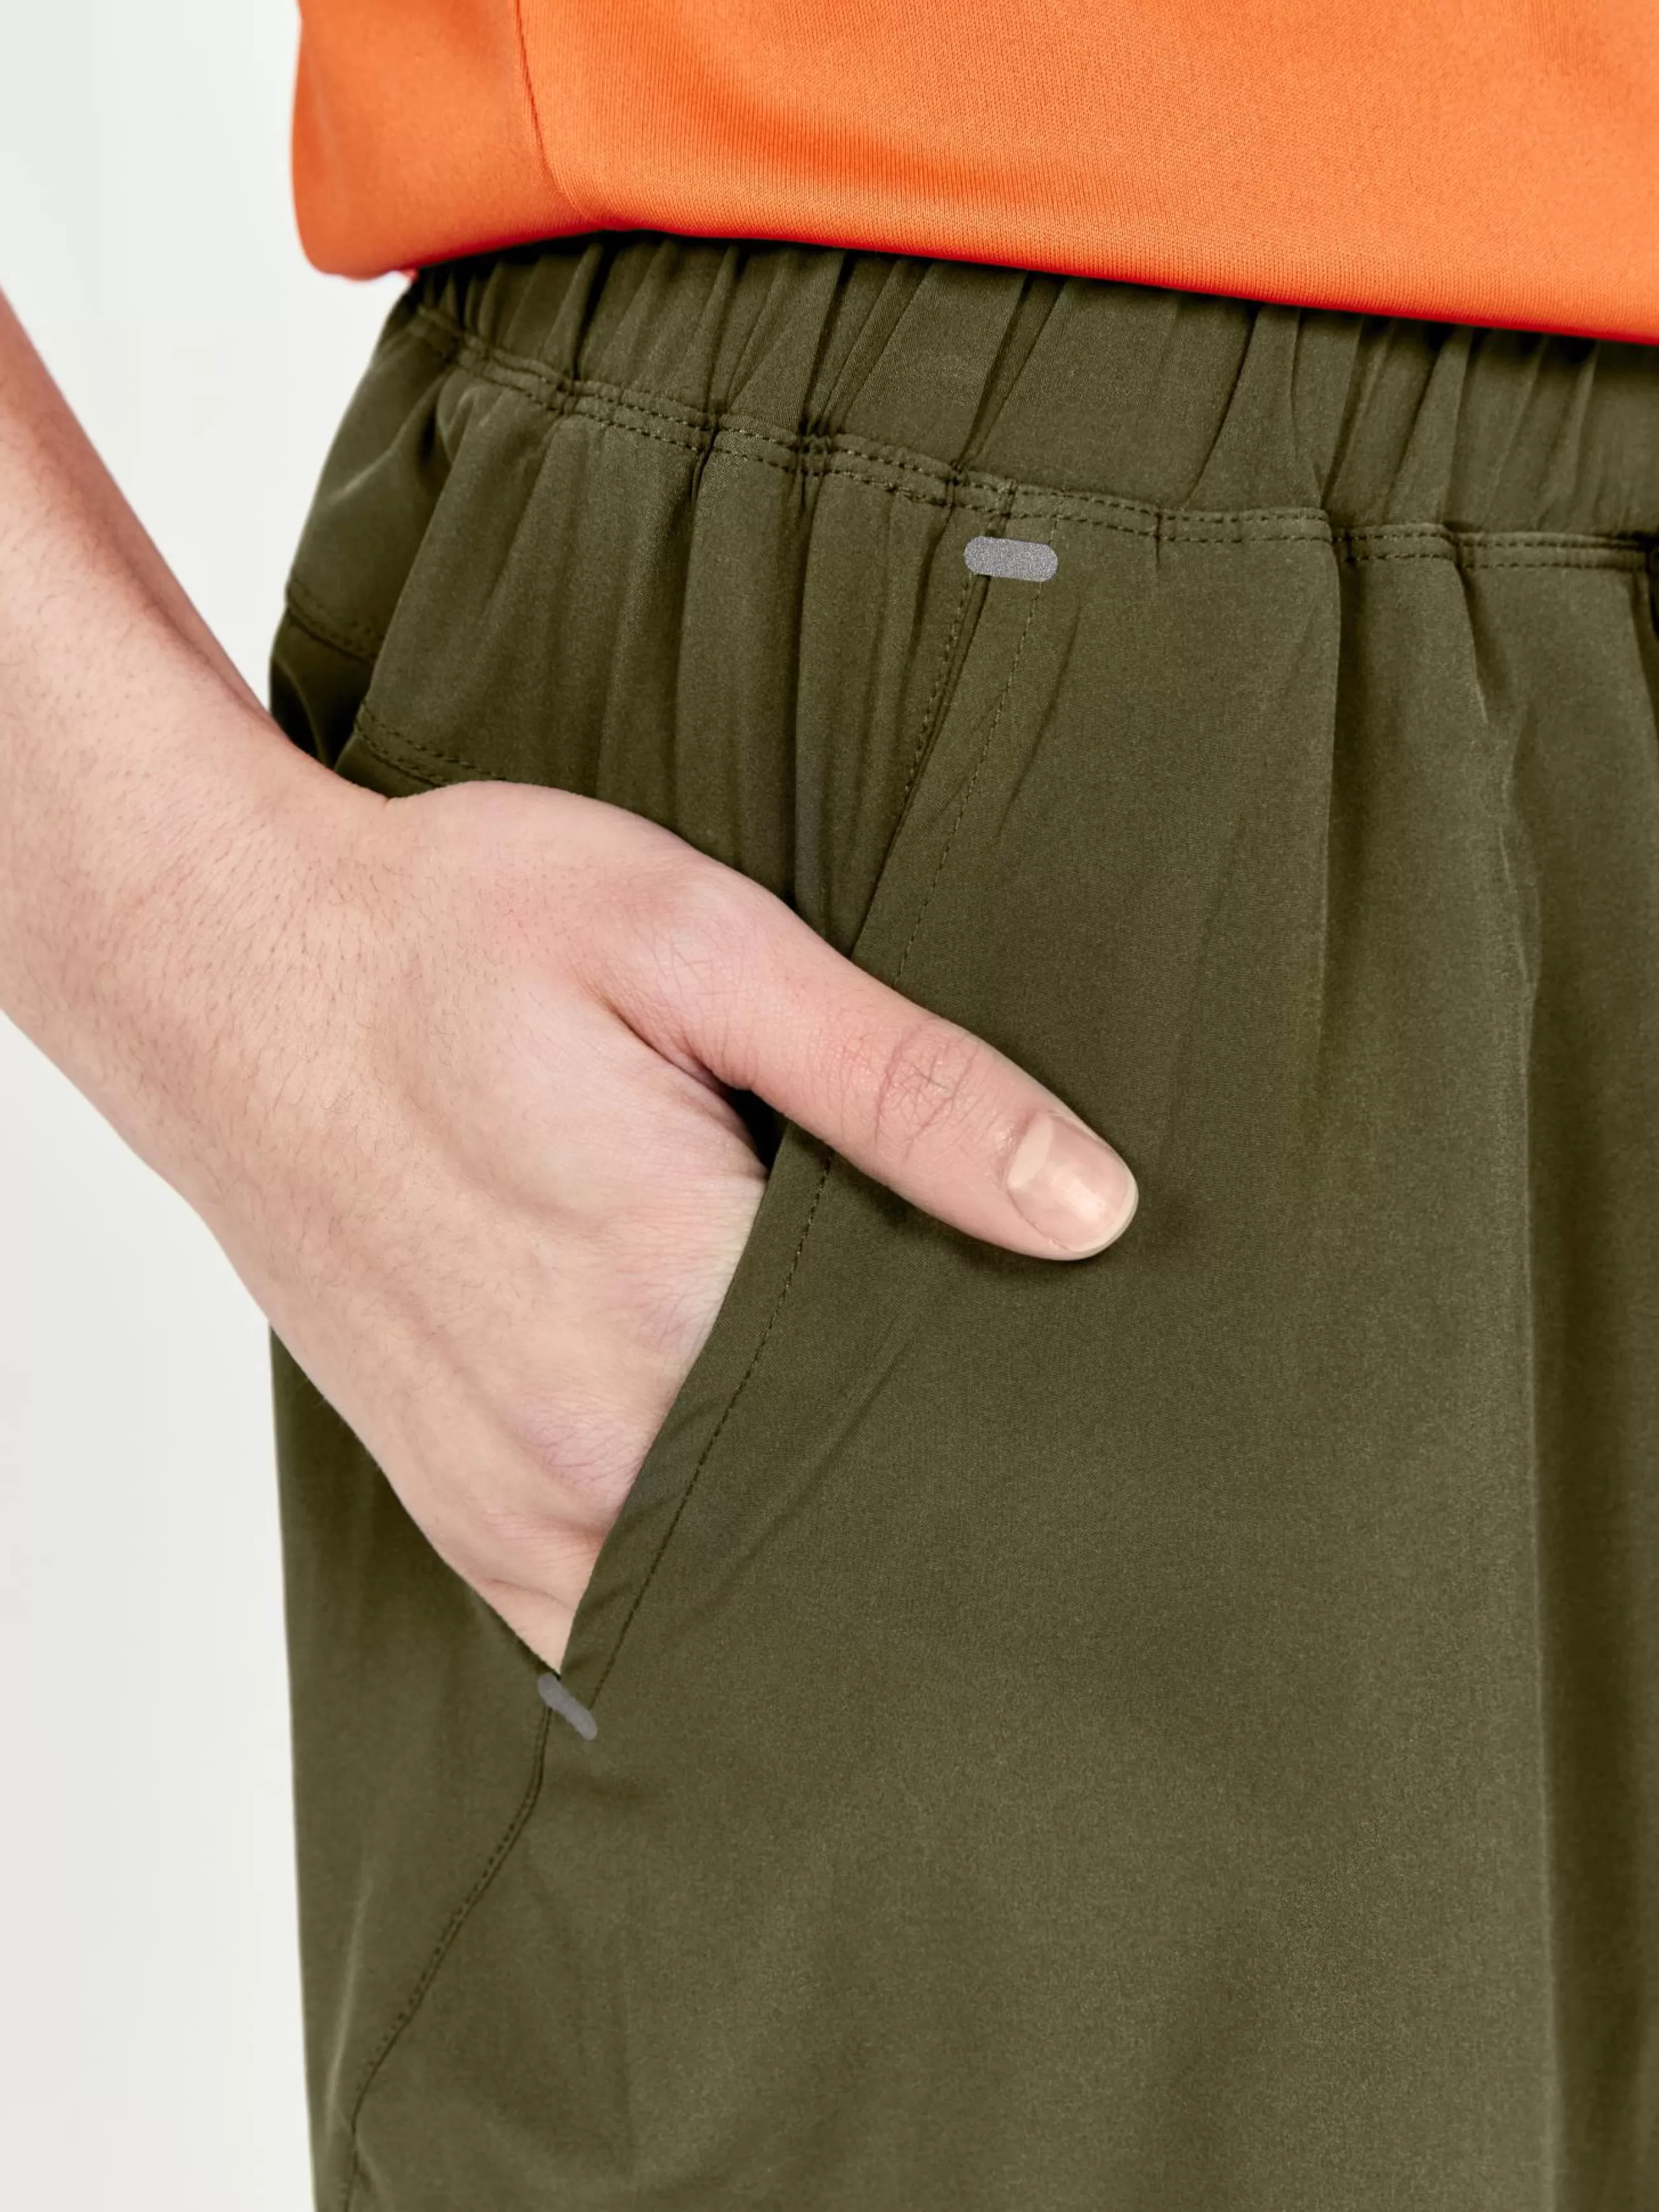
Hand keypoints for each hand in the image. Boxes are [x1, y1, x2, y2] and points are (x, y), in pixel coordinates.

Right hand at [185, 775, 1137, 1670]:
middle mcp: (580, 1446)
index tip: (1089, 1410)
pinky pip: (611, 1618)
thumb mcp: (693, 937)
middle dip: (940, 1505)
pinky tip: (763, 1513)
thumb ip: (898, 1082)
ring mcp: (505, 1499)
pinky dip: (704, 1586)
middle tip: (1031, 1447)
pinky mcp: (457, 1507)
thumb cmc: (442, 932)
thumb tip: (1088, 1209)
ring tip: (909, 1481)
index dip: (1021, 1422)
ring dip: (823, 1560)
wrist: (219, 967)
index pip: (915, 1435)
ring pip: (728, 1603)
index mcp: (667, 1301)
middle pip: (836, 1539)